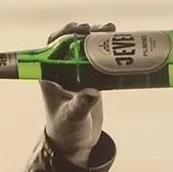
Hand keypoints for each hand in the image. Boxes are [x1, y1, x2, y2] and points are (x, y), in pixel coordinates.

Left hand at [40, 21, 115, 166]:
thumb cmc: (66, 130)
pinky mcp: (93, 80)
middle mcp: (63, 70)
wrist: (75, 143)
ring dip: (99, 38)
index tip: (80, 29)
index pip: (52, 46)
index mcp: (50, 75)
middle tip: (101, 29)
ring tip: (113, 30)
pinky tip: (122, 44)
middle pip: (72, 43)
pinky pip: (100, 60)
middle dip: (86, 32)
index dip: (65, 34)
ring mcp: (79, 74)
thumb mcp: (73, 117)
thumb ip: (80, 105)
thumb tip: (92, 91)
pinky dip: (109, 51)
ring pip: (87, 48)